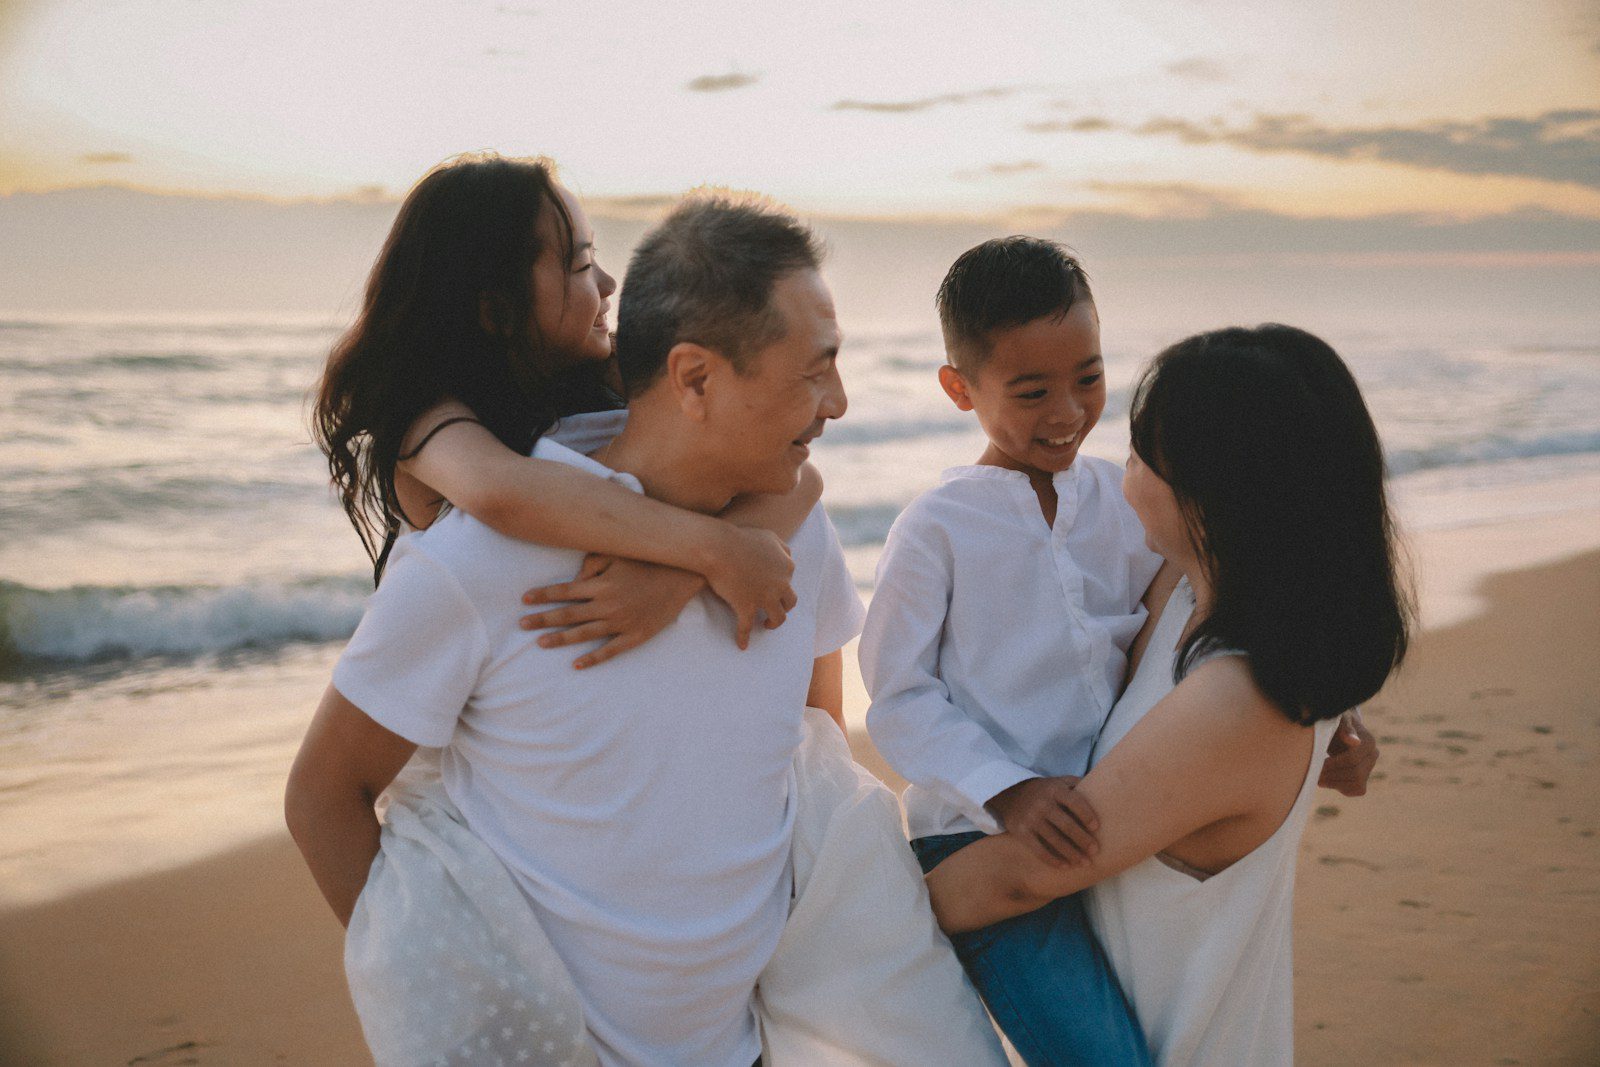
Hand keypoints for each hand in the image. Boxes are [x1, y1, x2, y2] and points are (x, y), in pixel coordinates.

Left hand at [520, 554, 704, 668]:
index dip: (543, 595)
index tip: (524, 600)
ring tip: (540, 643)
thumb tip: (574, 579)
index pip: (564, 591)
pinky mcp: (636, 635)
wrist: (684, 576)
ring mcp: (621, 623)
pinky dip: (593, 659)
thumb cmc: (649, 561)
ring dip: (560, 639)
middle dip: (542, 619)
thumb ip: (592, 564)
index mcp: (602, 585)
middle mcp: (607, 605)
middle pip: (567, 615)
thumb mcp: (619, 555)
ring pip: (584, 634)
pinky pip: (610, 650)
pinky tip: (576, 664)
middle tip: (521, 624)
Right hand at [702, 526, 796, 649]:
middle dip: (784, 607)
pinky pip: (746, 628)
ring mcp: (765, 597)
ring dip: (773, 623)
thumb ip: (782, 547)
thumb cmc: (741, 538)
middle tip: (774, 609)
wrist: (720, 547)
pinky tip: (742, 645)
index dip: (781, 585)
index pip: (789, 579)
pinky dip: (743, 638)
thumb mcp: (769, 536)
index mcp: (786, 566)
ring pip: (777, 618)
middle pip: (789, 602)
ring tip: (766, 626)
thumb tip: (789, 558)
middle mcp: (780, 584)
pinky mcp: (746, 607)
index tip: (772, 588)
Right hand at [985, 776, 1100, 868]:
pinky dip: (1053, 860)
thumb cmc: (1044, 791)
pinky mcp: (1021, 832)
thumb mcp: (1058, 782)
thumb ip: (1078, 784)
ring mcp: (1030, 818)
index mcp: (1054, 789)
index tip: (1097, 828)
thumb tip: (1107, 785)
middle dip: (1083, 840)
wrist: (1009, 793)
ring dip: (1071, 854)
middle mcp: (1042, 803)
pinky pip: (1039, 849)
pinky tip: (1065, 866)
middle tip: (1095, 851)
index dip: (1087, 815)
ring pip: (1054, 840)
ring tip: (1084, 863)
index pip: (1074, 802)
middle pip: (1066, 825)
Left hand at [1319, 708, 1378, 795]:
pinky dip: (1340, 787)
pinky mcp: (1364, 778)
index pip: (1352, 758)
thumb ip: (1345, 728)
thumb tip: (1354, 741)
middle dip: (1333, 774)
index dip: (1333, 763)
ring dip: (1335, 783)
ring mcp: (1370, 768)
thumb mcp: (1337, 721)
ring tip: (1318, 778)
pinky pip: (1356, 789)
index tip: (1317, 763)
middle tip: (1314, 774)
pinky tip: (1326, 781)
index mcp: (1368, 741)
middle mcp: (1373, 755)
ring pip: (1357, 783)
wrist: (1337, 731)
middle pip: (1355, 772)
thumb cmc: (1335, 724)